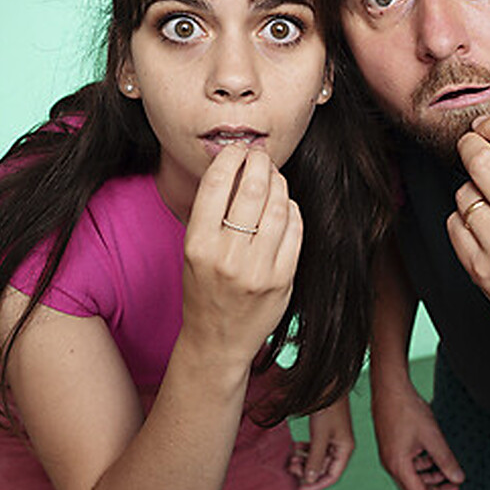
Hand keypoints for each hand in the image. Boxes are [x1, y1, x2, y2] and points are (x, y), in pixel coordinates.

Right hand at [179, 145, 301, 366]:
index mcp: (198, 244)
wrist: (217, 340)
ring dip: (279, 183)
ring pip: (278, 206)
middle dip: (261, 162)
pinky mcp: (283, 279)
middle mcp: (228, 256)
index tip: (238, 149)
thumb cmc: (204, 288)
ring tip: (274, 178)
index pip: (218, 183)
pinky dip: (291, 210)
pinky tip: (284, 206)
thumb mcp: (194, 251)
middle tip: (262, 156)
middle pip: (253, 189)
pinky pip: (294, 230)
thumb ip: (212, 212)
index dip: (232, 156)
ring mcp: (259, 269)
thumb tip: (237, 165)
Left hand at [288, 396, 354, 489]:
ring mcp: (334, 440)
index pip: (332, 476)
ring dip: (304, 460)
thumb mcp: (319, 437)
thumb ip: (315, 459)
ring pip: (318, 459)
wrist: (328, 386)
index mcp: (345, 450)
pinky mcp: (327, 433)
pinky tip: (297, 446)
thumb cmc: (327, 409)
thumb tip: (310, 480)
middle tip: (291, 465)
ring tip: (292, 456)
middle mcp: (341, 447)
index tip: (299, 487)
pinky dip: (306, 450)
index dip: (316, 485)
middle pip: (323, 468)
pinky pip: (316, 449)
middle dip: (307, 469)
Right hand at [371, 377, 464, 489]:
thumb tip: (458, 478)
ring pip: (412, 478)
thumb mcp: (432, 436)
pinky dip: (423, 467)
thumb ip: (446, 460)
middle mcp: (392, 465)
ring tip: (448, 474)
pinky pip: (408, 466)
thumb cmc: (406, 409)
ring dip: (431, 479)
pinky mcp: (392, 448)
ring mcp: (390, 456)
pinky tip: (435, 460)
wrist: (390, 389)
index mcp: (399, 466)